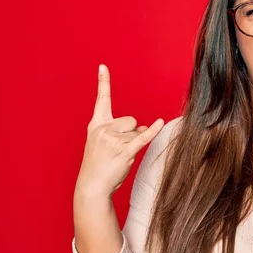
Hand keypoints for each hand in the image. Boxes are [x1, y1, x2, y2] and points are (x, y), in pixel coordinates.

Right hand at [75, 64, 163, 197]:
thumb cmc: (99, 164)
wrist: (92, 186)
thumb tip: (144, 127)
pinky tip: (160, 122)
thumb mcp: (104, 142)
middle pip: (131, 120)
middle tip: (118, 149)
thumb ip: (122, 130)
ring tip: (120, 156)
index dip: (103, 82)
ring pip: (137, 132)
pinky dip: (153, 131)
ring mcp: (113, 140)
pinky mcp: (124, 150)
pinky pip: (143, 138)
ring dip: (134, 143)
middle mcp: (103, 129)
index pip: (101, 100)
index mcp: (96, 125)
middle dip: (130, 133)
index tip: (103, 66)